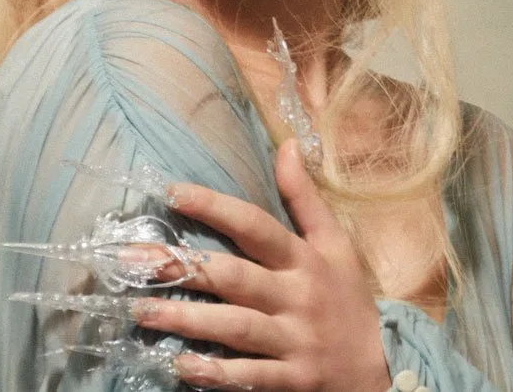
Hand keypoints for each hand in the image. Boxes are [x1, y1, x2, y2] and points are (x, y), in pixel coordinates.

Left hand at [135, 138, 391, 391]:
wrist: (381, 371)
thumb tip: (286, 145)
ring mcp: (294, 341)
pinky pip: (250, 376)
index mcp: (304, 260)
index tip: (172, 192)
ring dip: (187, 319)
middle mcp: (296, 297)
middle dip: (182, 266)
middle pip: (234, 276)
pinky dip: (217, 372)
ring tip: (141, 311)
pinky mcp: (291, 381)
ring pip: (235, 326)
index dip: (215, 207)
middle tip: (131, 259)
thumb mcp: (337, 246)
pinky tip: (182, 365)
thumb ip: (305, 198)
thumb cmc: (348, 302)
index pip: (256, 226)